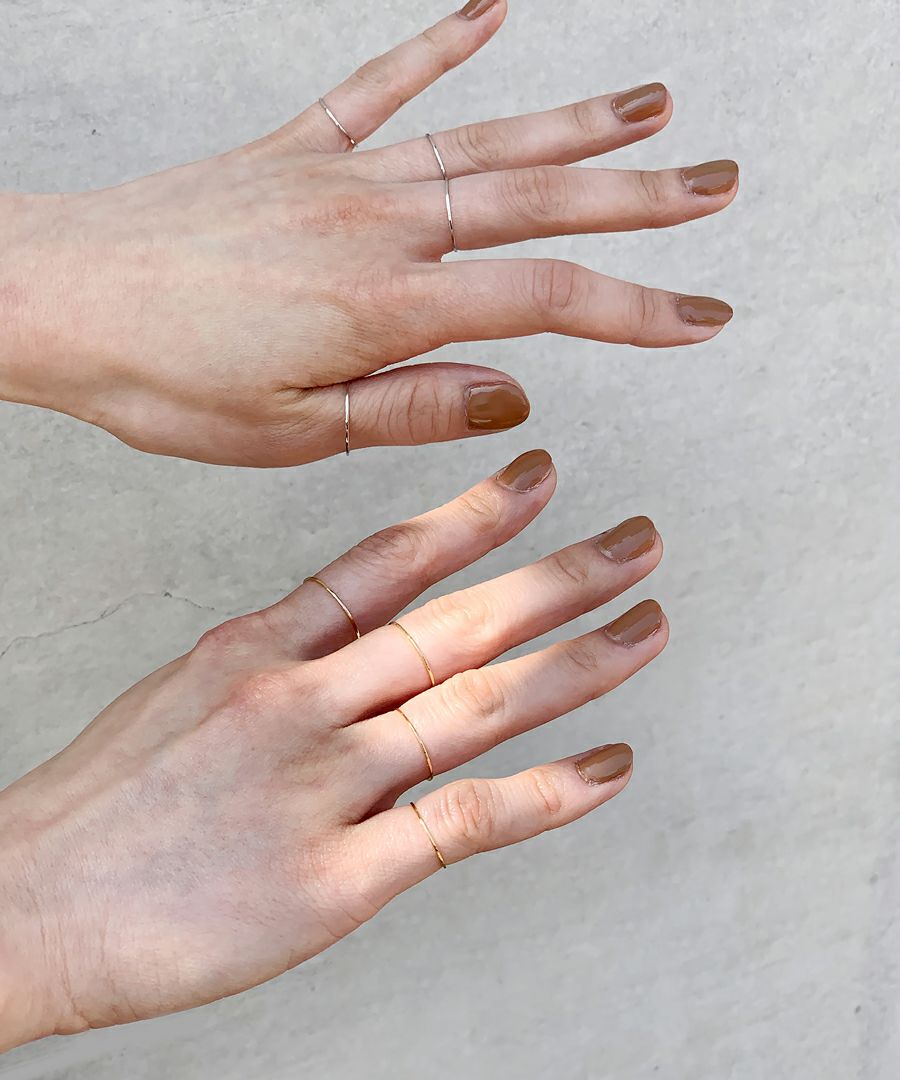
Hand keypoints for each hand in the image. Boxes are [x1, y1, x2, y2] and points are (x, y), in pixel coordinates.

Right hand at [0, 450, 667, 1046]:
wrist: (31, 903)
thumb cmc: (105, 800)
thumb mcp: (187, 686)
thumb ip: (281, 651)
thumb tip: (349, 625)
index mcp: (261, 644)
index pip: (389, 557)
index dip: (475, 512)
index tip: (539, 472)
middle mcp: (304, 699)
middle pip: (457, 622)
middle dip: (560, 575)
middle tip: (637, 540)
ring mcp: (325, 783)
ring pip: (478, 704)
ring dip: (577, 660)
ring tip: (646, 625)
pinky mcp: (337, 879)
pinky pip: (465, 821)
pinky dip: (547, 793)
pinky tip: (607, 764)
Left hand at [1, 0, 736, 466]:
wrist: (56, 300)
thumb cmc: (162, 377)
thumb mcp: (293, 431)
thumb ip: (413, 407)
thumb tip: (510, 395)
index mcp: (384, 305)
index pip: (542, 298)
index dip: (634, 307)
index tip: (701, 314)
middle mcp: (377, 224)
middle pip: (537, 201)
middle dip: (641, 198)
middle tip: (717, 188)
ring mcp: (338, 175)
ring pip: (483, 139)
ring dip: (577, 124)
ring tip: (653, 108)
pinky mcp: (295, 149)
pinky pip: (379, 83)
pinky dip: (440, 45)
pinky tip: (494, 11)